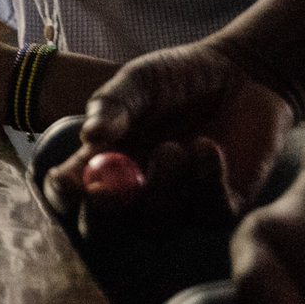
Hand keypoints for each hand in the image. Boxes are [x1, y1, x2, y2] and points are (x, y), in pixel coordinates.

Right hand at [43, 42, 292, 233]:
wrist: (242, 73)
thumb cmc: (179, 76)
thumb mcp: (140, 80)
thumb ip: (113, 104)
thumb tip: (89, 136)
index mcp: (102, 161)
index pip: (69, 194)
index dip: (62, 195)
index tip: (65, 179)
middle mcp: (134, 191)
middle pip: (105, 230)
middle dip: (101, 218)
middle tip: (105, 194)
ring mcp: (178, 203)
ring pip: (158, 226)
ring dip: (160, 190)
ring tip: (175, 146)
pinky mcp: (223, 204)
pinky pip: (209, 214)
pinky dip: (206, 184)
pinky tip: (207, 147)